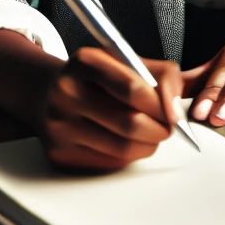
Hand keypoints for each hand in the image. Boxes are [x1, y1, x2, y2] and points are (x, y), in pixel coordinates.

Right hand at [33, 47, 184, 173]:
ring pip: (123, 149)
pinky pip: (109, 164)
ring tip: (150, 133)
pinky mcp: (59, 155)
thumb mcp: (127, 60)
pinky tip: (127, 141)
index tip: (175, 112)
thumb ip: (162, 75)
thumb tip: (178, 110)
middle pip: (130, 124)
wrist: (47, 93)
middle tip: (168, 126)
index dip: (162, 104)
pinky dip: (128, 156)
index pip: (133, 89)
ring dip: (148, 145)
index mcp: (85, 62)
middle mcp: (66, 93)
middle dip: (160, 129)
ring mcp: (59, 127)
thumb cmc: (98, 78)